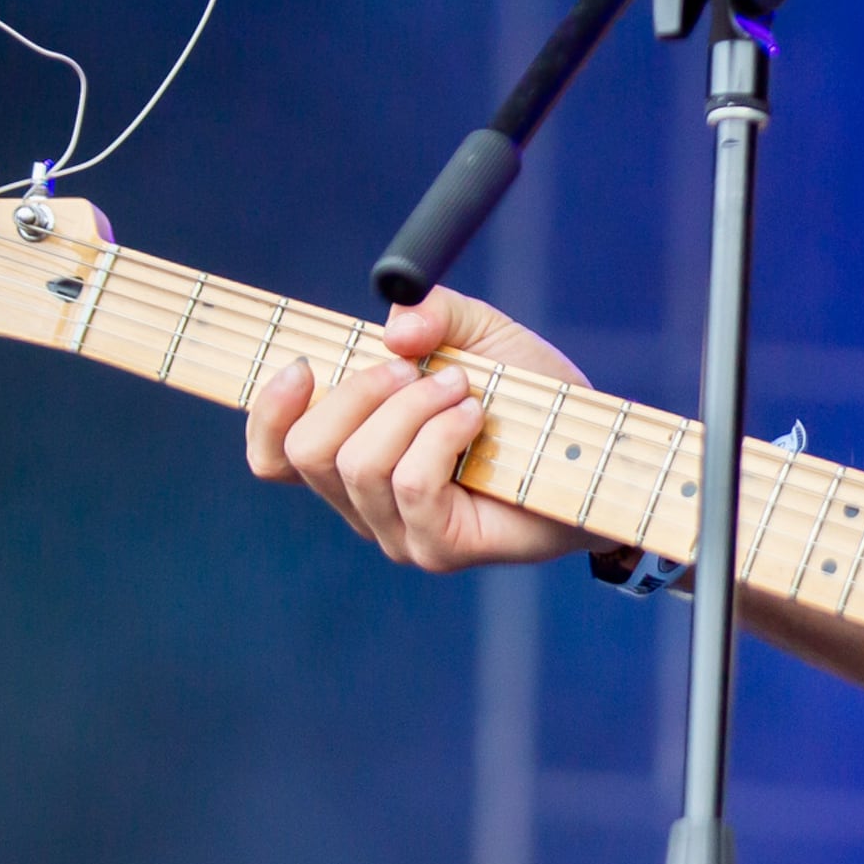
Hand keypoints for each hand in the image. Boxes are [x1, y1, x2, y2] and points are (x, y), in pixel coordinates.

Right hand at [245, 290, 599, 571]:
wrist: (595, 454)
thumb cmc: (534, 402)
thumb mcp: (484, 335)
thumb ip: (436, 315)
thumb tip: (393, 330)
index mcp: (355, 455)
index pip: (274, 455)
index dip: (268, 412)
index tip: (303, 365)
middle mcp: (365, 503)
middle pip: (308, 452)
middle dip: (357, 393)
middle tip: (412, 369)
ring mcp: (398, 533)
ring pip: (359, 465)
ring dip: (411, 409)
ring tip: (463, 389)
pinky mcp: (438, 548)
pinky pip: (411, 485)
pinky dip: (440, 436)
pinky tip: (475, 417)